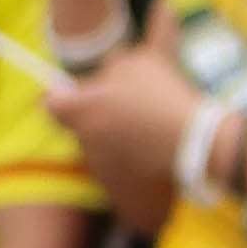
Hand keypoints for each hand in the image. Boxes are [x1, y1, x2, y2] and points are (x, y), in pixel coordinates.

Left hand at [37, 30, 204, 231]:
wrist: (195, 144)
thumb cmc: (163, 97)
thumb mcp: (138, 62)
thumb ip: (114, 65)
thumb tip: (108, 70)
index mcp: (81, 108)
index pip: (51, 105)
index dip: (60, 97)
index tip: (76, 93)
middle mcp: (85, 139)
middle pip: (78, 127)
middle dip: (95, 117)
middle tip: (122, 108)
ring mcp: (102, 165)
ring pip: (98, 148)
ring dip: (114, 138)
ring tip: (146, 128)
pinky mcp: (121, 186)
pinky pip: (118, 168)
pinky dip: (131, 159)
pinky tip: (154, 149)